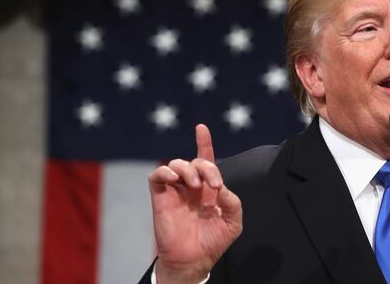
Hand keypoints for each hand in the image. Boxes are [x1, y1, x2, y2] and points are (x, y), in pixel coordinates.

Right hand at [148, 124, 241, 283]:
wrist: (193, 260)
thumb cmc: (213, 242)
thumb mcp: (233, 222)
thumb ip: (233, 202)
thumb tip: (222, 188)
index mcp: (209, 189)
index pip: (206, 160)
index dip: (204, 143)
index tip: (201, 128)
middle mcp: (192, 187)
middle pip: (196, 161)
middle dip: (207, 167)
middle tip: (213, 185)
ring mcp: (175, 191)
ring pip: (176, 164)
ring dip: (188, 169)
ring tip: (194, 185)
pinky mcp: (161, 198)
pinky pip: (157, 176)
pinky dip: (165, 172)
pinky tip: (175, 179)